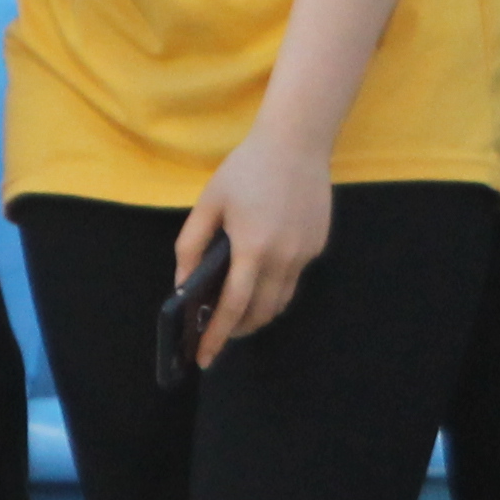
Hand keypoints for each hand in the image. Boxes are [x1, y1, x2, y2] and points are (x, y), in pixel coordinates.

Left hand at [176, 123, 330, 366]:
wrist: (297, 141)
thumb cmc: (247, 168)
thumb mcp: (209, 202)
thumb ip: (191, 245)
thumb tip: (182, 285)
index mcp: (252, 248)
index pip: (233, 308)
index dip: (217, 336)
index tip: (204, 358)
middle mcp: (283, 258)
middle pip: (260, 314)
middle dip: (238, 330)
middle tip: (219, 331)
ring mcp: (305, 254)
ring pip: (281, 301)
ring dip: (259, 312)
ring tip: (239, 308)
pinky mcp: (318, 246)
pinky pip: (294, 277)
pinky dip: (276, 285)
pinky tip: (263, 268)